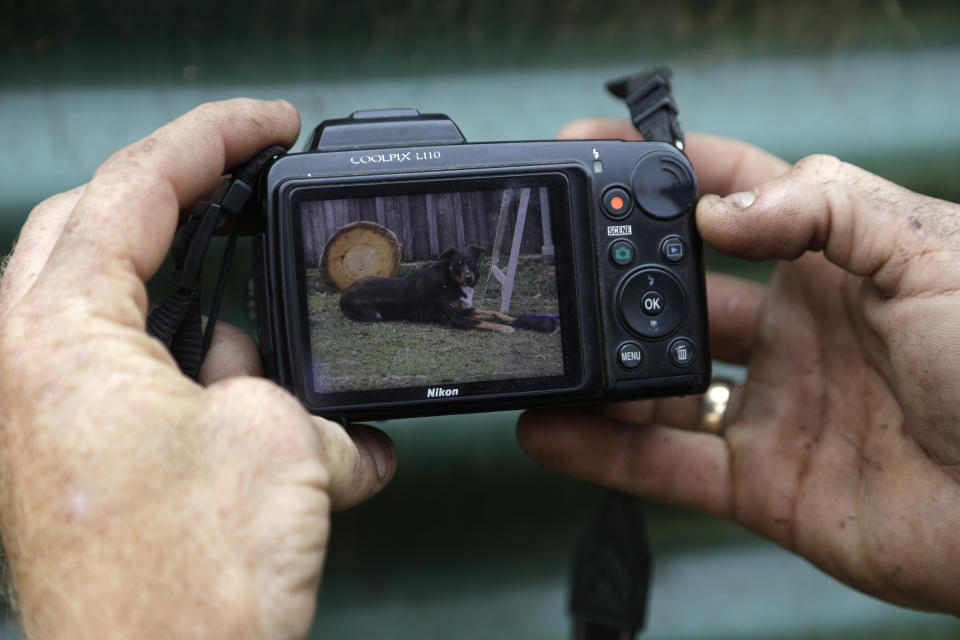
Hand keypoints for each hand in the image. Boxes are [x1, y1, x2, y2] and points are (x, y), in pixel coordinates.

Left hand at [0, 99, 396, 639]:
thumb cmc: (190, 585)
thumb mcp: (276, 439)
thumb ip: (276, 384)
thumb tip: (270, 389)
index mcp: (60, 338)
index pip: (134, 188)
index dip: (212, 138)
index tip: (268, 122)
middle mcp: (29, 371)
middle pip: (91, 228)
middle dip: (173, 195)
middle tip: (238, 178)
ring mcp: (44, 418)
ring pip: (115, 308)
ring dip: (195, 303)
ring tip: (264, 324)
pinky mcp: (72, 462)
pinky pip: (131, 376)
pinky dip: (194, 369)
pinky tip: (255, 402)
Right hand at [518, 118, 959, 613]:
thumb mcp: (932, 254)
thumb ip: (828, 208)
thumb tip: (717, 211)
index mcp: (834, 263)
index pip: (733, 198)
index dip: (665, 172)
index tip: (596, 157)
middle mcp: (794, 330)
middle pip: (679, 290)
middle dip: (620, 276)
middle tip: (571, 270)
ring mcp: (772, 405)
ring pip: (660, 381)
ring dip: (603, 368)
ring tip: (553, 354)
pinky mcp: (761, 481)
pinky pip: (666, 464)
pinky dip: (603, 452)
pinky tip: (552, 429)